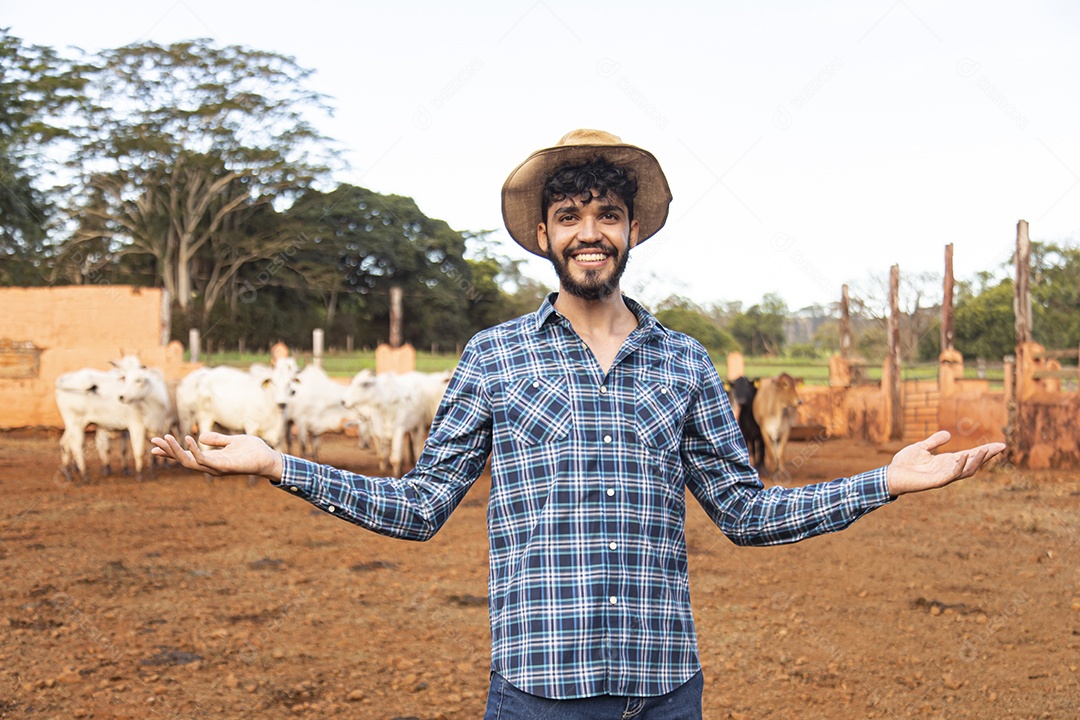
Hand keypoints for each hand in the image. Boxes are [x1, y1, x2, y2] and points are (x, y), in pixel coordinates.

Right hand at [150, 432, 282, 479]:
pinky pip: (204, 459)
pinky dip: (194, 450)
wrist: (269, 458)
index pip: (186, 456)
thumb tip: (201, 436)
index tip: (155, 444)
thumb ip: (217, 440)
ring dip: (176, 450)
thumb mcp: (232, 441)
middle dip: (168, 451)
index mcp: (211, 459)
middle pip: (183, 460)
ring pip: (189, 461)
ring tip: (165, 438)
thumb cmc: (253, 451)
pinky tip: (188, 439)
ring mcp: (216, 468)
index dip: (170, 451)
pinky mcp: (224, 467)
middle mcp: (211, 466)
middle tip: (154, 441)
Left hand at [886, 431, 1005, 495]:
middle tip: (1001, 447)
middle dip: (987, 456)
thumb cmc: (905, 463)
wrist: (891, 475)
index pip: (970, 455)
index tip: (1000, 445)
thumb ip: (934, 441)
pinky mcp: (936, 481)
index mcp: (946, 461)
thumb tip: (949, 434)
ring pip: (966, 471)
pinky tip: (963, 456)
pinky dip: (959, 466)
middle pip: (973, 463)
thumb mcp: (921, 447)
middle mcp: (948, 469)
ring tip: (986, 450)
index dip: (984, 450)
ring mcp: (943, 476)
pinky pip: (951, 475)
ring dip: (977, 461)